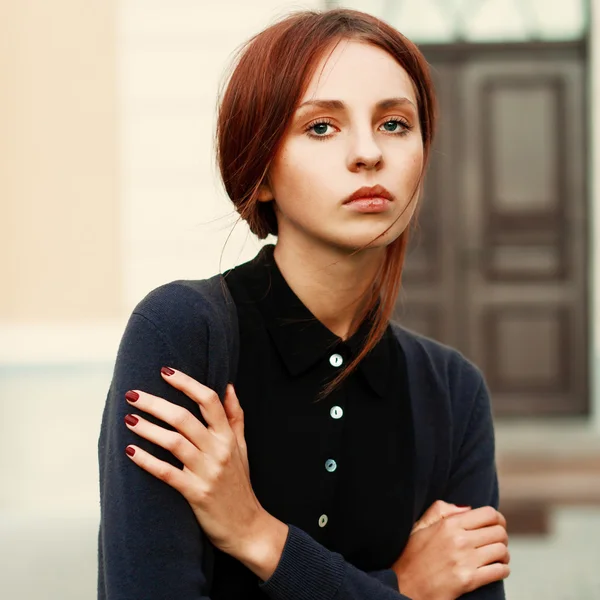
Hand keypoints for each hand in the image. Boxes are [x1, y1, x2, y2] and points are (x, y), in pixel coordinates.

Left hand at [123, 368, 269, 557]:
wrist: (248, 527)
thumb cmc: (240, 485)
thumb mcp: (242, 447)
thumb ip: (235, 416)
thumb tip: (229, 387)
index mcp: (228, 436)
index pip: (209, 400)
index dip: (186, 383)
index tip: (165, 371)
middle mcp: (218, 450)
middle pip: (184, 418)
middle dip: (156, 403)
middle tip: (133, 394)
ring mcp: (207, 472)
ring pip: (174, 442)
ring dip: (148, 428)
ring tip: (128, 419)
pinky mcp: (195, 493)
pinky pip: (167, 473)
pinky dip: (147, 461)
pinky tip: (130, 452)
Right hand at [393, 505, 509, 599]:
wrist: (402, 585)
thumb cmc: (410, 556)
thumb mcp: (420, 526)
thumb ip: (441, 509)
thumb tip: (467, 508)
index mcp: (448, 523)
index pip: (488, 514)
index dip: (497, 519)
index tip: (495, 525)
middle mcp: (459, 539)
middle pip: (499, 532)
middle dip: (501, 537)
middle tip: (496, 543)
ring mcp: (464, 560)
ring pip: (502, 551)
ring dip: (503, 555)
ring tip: (496, 558)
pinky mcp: (468, 580)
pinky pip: (500, 571)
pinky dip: (502, 570)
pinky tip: (495, 570)